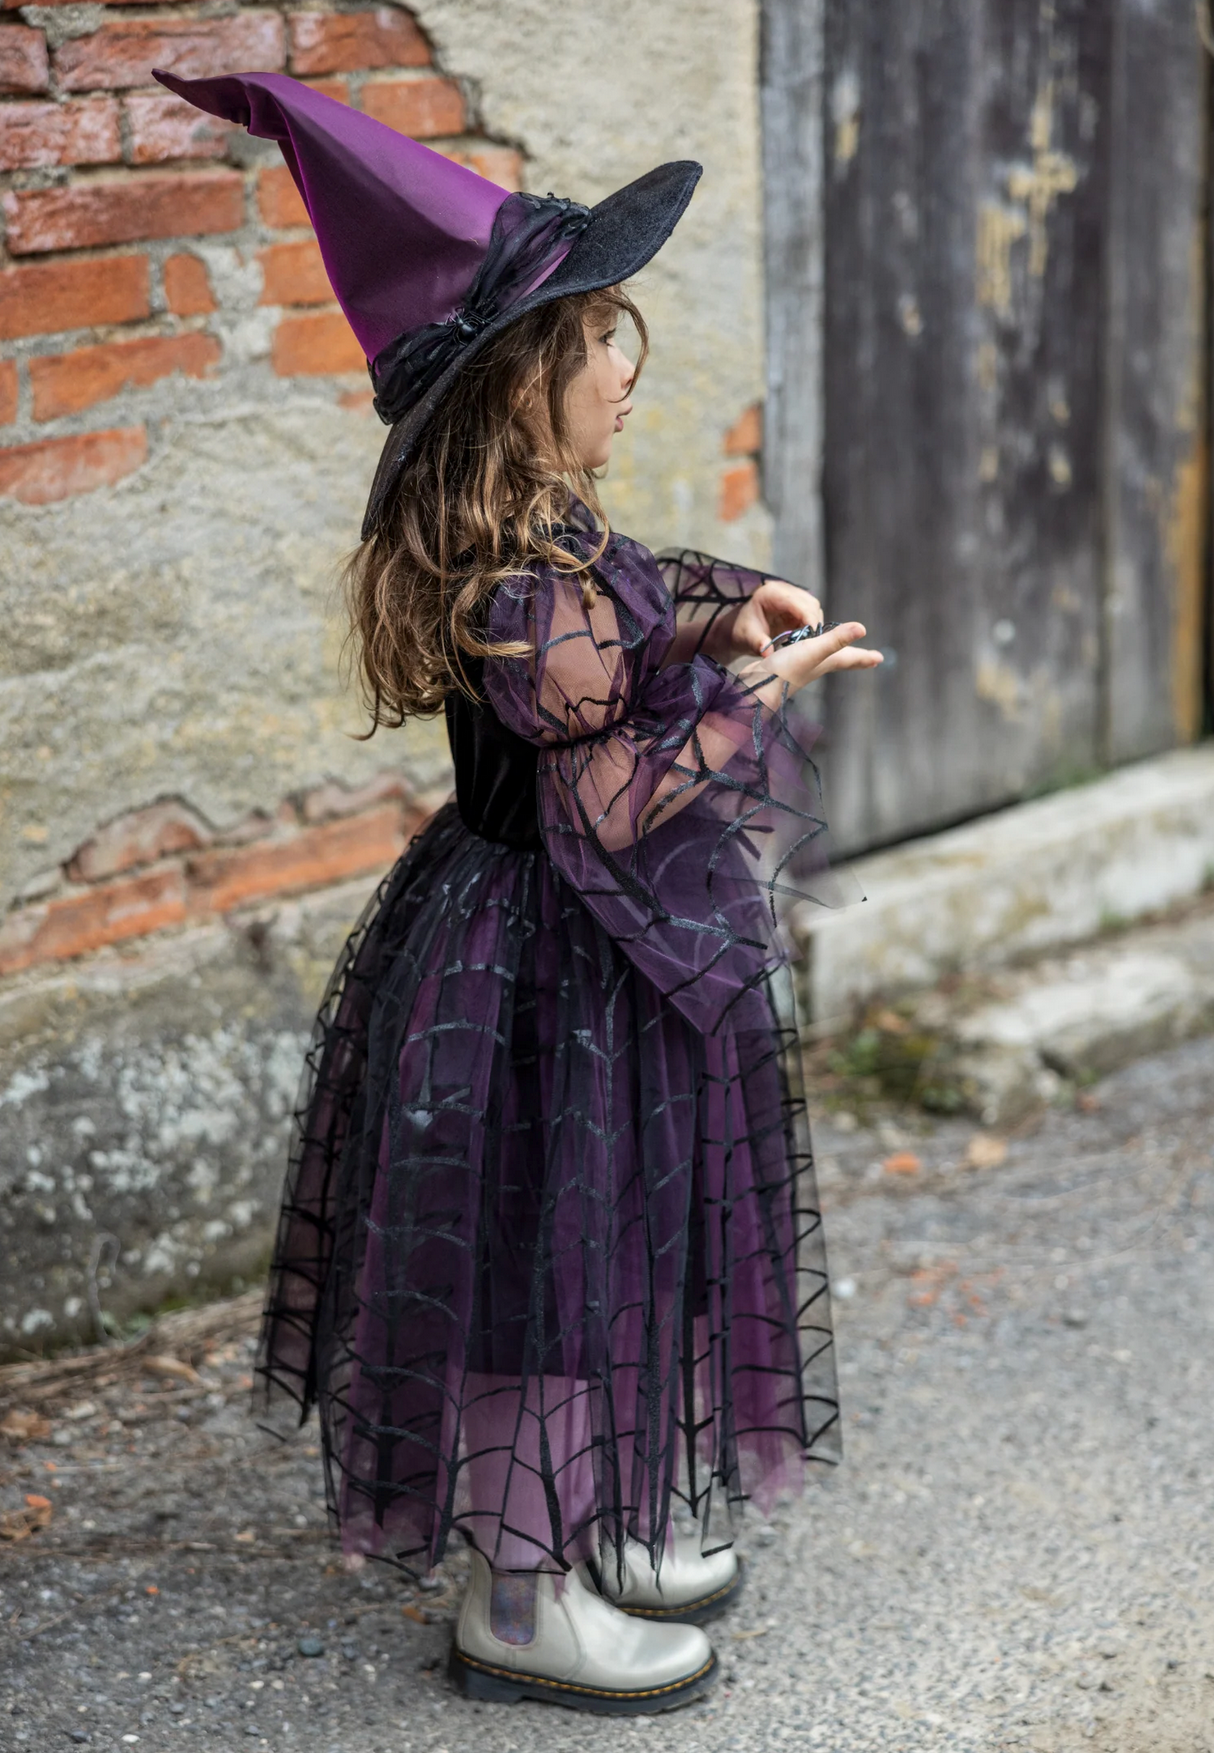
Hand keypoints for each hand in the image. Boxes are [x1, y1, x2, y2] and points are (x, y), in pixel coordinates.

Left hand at [701, 580, 824, 664]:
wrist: (737, 629)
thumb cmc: (740, 631)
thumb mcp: (747, 637)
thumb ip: (758, 643)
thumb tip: (767, 652)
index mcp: (771, 593)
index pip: (798, 602)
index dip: (809, 618)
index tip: (812, 637)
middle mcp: (784, 590)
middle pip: (810, 603)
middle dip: (813, 623)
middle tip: (810, 643)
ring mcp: (791, 596)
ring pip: (813, 608)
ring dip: (813, 625)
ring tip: (806, 642)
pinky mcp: (795, 606)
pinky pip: (810, 614)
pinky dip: (810, 627)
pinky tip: (803, 639)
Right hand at [738, 619, 882, 706]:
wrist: (756, 688)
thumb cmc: (785, 670)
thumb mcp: (812, 650)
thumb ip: (835, 640)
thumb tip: (863, 628)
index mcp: (825, 662)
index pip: (850, 658)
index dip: (865, 657)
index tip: (880, 658)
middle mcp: (816, 667)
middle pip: (839, 660)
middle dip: (853, 658)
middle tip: (868, 659)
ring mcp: (801, 668)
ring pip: (822, 659)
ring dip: (833, 655)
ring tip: (839, 652)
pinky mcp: (785, 666)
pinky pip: (804, 656)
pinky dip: (810, 651)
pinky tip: (805, 651)